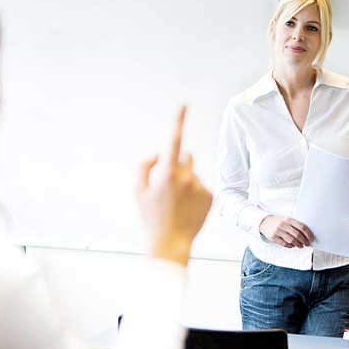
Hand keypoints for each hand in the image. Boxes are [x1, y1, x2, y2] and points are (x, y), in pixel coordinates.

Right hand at [137, 106, 212, 264]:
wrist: (170, 243)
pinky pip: (202, 187)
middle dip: (178, 165)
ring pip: (194, 174)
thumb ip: (144, 166)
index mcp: (167, 174)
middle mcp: (187, 177)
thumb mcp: (138, 191)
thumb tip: (158, 153)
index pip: (174, 140)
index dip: (178, 120)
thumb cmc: (151, 218)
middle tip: (169, 187)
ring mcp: (200, 187)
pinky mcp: (210, 196)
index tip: (184, 105)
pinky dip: (195, 193)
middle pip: (186, 158)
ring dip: (186, 182)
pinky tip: (188, 208)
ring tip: (178, 204)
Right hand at [260, 216, 313, 247]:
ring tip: (301, 246)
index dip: (308, 234)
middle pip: (297, 234)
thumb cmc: (279, 222)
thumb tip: (307, 234)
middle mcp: (283, 224)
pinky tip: (293, 245)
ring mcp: (278, 231)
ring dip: (298, 244)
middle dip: (304, 240)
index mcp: (289, 219)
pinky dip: (290, 245)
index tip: (311, 238)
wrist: (265, 222)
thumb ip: (296, 225)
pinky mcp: (273, 237)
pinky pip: (284, 243)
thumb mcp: (287, 219)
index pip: (302, 227)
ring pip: (291, 240)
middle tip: (307, 244)